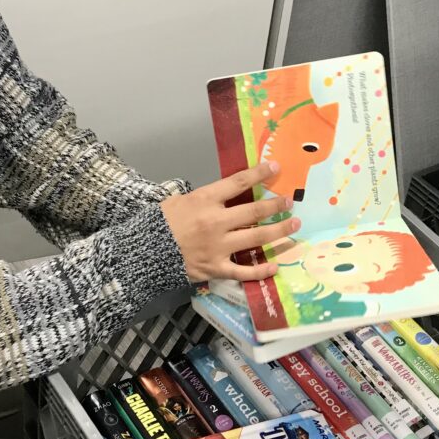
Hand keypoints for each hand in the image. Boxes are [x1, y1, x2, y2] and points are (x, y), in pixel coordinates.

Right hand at [161, 162, 301, 283]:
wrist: (144, 253)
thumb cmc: (159, 223)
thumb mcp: (178, 200)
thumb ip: (203, 198)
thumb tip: (222, 195)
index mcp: (205, 200)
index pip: (238, 182)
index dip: (259, 174)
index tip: (276, 168)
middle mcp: (216, 222)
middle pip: (254, 212)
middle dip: (276, 206)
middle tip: (289, 202)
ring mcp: (219, 247)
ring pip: (257, 238)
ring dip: (279, 231)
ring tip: (294, 225)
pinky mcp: (217, 268)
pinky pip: (244, 271)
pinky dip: (262, 270)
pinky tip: (275, 266)